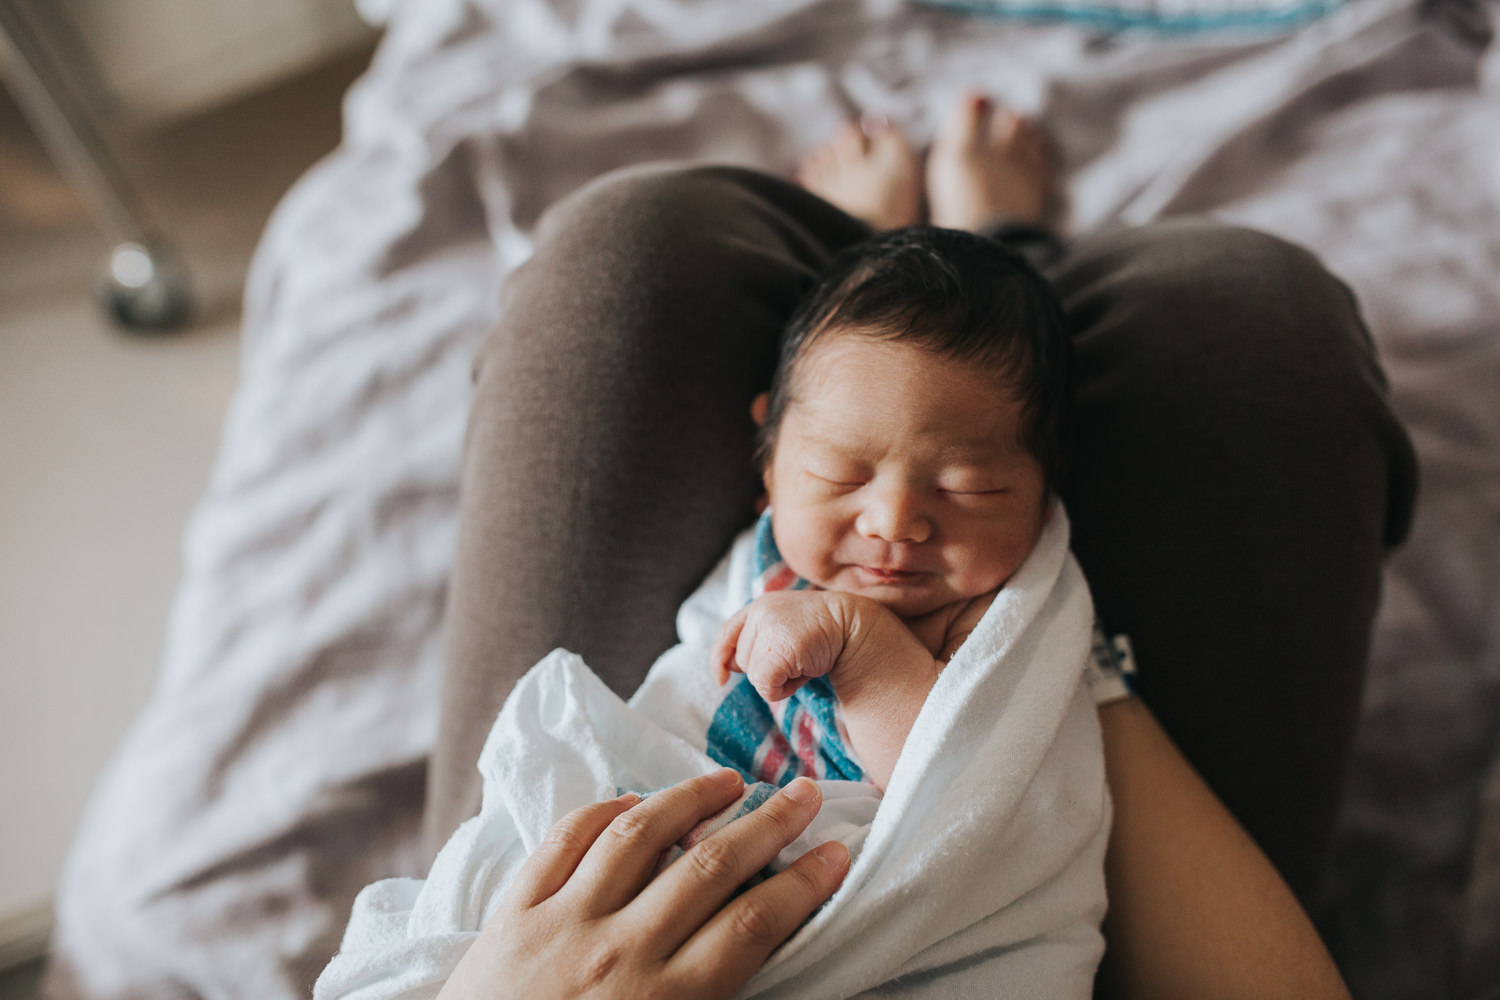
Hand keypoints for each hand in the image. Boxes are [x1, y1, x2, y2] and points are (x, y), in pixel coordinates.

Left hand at [437, 769, 849, 999]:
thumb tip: (758, 955)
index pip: (752, 924)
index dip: (802, 883)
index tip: (834, 853)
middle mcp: (618, 953)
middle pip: (710, 867)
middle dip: (768, 824)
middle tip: (805, 794)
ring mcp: (561, 925)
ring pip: (638, 834)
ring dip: (691, 798)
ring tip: (729, 781)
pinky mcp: (512, 914)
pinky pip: (563, 841)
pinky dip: (602, 811)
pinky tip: (633, 801)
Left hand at [712, 591, 848, 699]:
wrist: (853, 626)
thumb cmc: (821, 633)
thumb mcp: (785, 631)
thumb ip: (759, 642)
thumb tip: (729, 667)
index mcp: (760, 606)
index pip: (728, 633)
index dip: (720, 657)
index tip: (722, 678)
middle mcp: (760, 612)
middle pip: (742, 660)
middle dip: (765, 669)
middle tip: (796, 658)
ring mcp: (770, 628)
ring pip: (753, 675)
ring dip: (777, 679)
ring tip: (803, 662)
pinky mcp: (780, 648)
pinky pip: (765, 684)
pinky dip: (782, 689)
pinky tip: (804, 673)